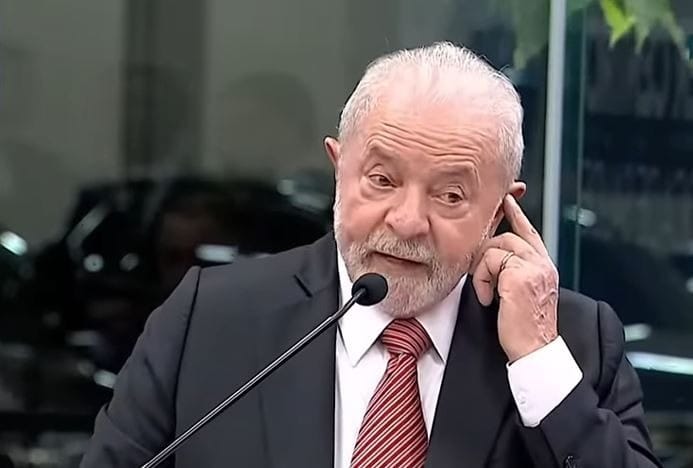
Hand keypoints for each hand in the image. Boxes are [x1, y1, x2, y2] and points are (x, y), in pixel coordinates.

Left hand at [472, 195, 558, 361]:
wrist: (534, 351)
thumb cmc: (523, 329)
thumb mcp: (518, 294)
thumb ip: (512, 273)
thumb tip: (491, 258)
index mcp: (544, 266)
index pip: (529, 232)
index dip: (516, 215)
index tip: (508, 200)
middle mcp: (542, 263)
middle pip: (505, 236)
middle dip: (485, 255)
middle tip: (482, 279)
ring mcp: (534, 267)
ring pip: (495, 246)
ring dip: (483, 271)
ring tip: (488, 294)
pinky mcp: (521, 274)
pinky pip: (490, 260)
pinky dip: (482, 280)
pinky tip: (490, 299)